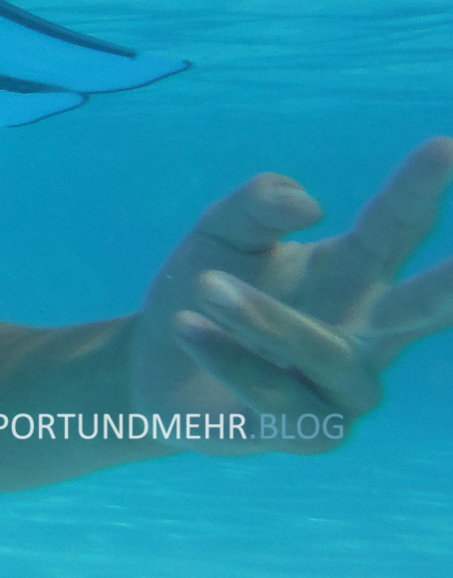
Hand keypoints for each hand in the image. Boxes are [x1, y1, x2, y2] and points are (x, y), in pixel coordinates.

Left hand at [132, 138, 452, 453]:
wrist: (154, 366)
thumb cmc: (206, 290)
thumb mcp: (221, 231)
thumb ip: (257, 204)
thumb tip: (308, 206)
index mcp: (357, 271)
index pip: (399, 226)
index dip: (423, 188)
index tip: (446, 145)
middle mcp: (368, 330)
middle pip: (424, 310)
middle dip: (452, 286)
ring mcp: (346, 386)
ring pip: (324, 351)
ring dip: (264, 318)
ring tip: (204, 285)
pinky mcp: (311, 431)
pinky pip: (276, 397)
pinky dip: (231, 360)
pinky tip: (188, 328)